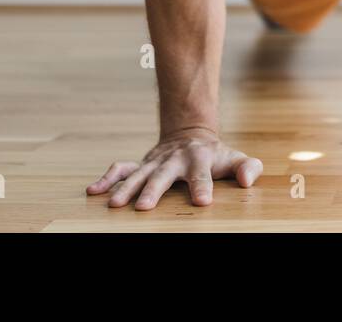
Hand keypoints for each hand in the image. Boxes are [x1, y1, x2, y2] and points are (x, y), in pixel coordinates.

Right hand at [86, 126, 262, 210]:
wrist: (190, 134)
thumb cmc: (215, 155)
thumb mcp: (235, 158)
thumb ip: (247, 168)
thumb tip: (247, 180)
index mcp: (200, 159)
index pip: (203, 175)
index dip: (203, 186)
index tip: (203, 201)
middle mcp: (175, 160)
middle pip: (163, 175)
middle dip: (154, 190)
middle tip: (145, 207)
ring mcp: (155, 161)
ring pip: (139, 174)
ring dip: (126, 188)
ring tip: (115, 204)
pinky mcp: (142, 164)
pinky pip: (121, 169)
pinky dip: (107, 179)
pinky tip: (93, 191)